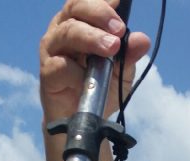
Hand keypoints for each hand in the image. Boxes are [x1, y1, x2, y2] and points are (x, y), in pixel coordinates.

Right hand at [40, 0, 150, 121]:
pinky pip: (61, 65)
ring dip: (91, 37)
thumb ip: (128, 55)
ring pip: (68, 32)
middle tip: (119, 29)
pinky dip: (78, 72)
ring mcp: (52, 49)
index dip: (103, 1)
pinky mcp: (47, 72)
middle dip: (100, 14)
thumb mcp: (120, 72)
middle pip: (76, 8)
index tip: (121, 3)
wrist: (79, 119)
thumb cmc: (97, 88)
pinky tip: (87, 81)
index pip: (88, 0)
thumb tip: (143, 41)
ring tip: (111, 47)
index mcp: (79, 21)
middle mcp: (62, 29)